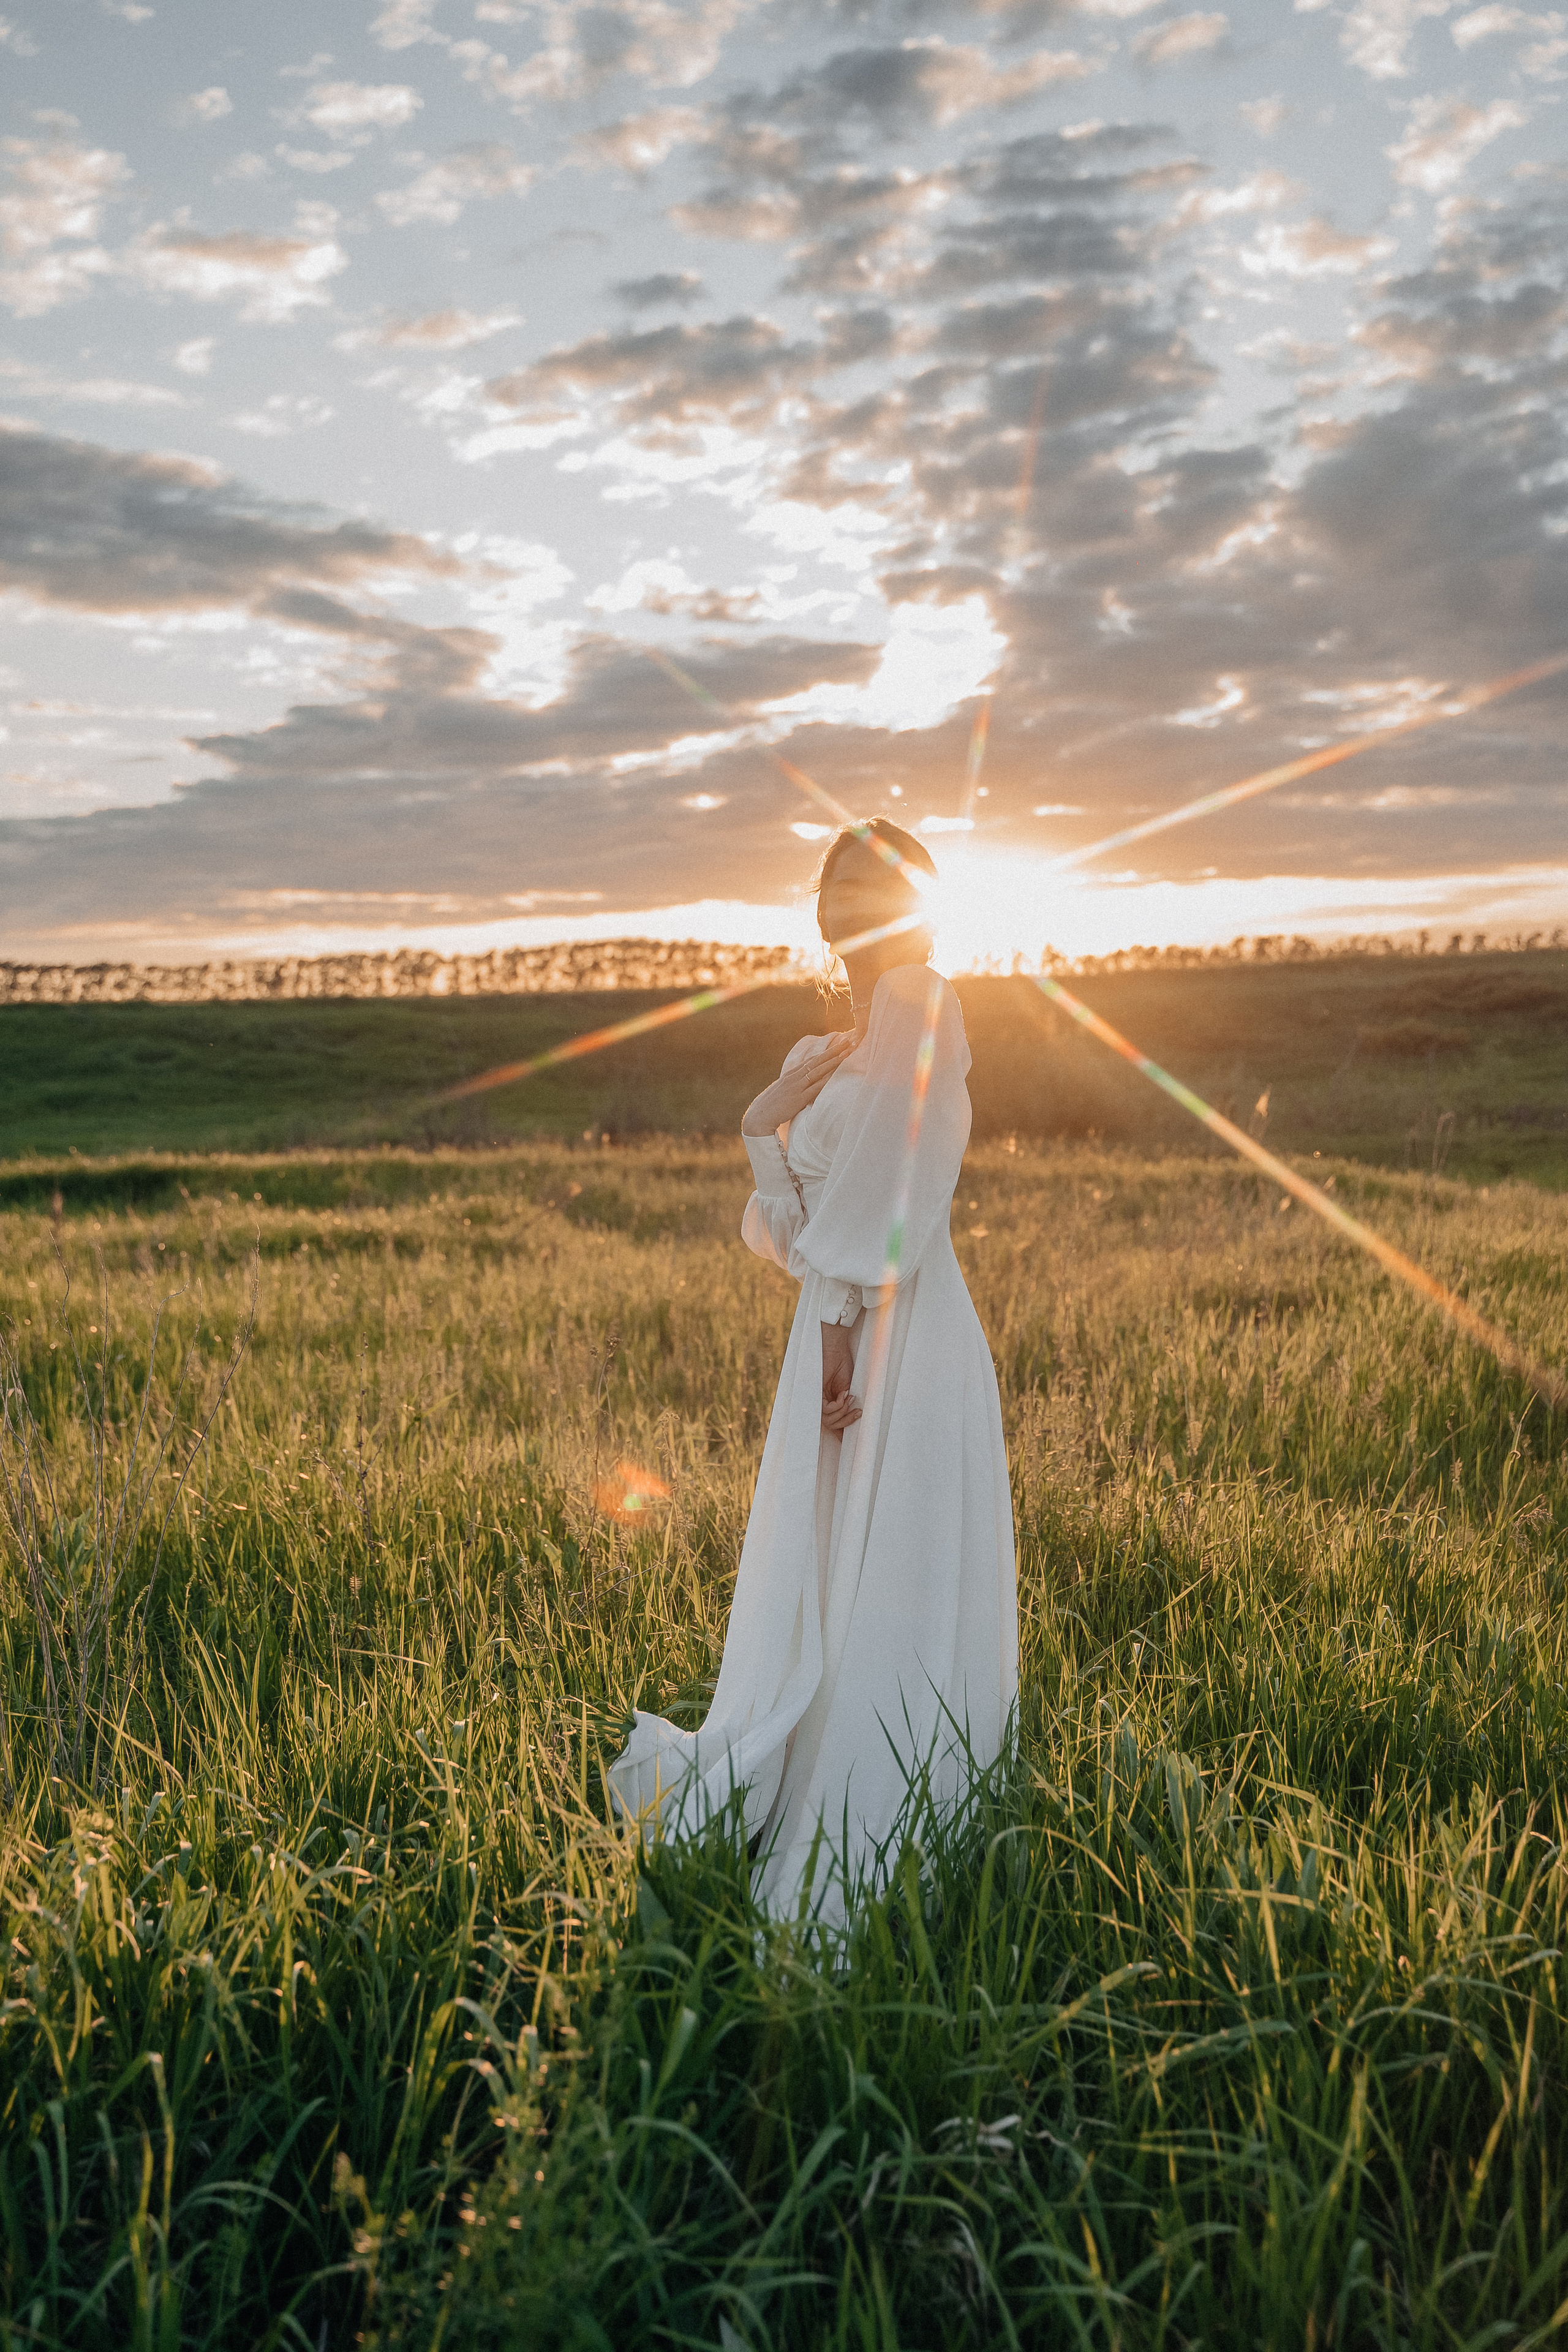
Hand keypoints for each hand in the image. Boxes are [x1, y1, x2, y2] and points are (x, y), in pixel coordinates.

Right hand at [741, 1031, 855, 1135]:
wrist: (759, 1116)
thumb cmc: (772, 1105)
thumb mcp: (784, 1090)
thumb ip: (795, 1085)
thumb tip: (805, 1083)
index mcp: (791, 1074)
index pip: (812, 1059)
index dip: (826, 1052)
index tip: (838, 1044)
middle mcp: (794, 1076)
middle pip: (817, 1060)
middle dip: (833, 1051)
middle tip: (847, 1041)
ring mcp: (796, 1086)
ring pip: (817, 1070)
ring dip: (833, 1061)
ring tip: (846, 1053)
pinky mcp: (798, 1098)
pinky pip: (815, 1087)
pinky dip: (826, 1080)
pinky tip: (835, 1074)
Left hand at [820, 1320, 861, 1432]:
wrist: (835, 1348)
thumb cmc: (842, 1364)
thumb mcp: (849, 1388)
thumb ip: (848, 1404)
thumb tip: (855, 1419)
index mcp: (828, 1401)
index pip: (832, 1423)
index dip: (840, 1433)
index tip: (850, 1442)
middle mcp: (819, 1402)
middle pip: (830, 1425)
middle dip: (846, 1422)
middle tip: (858, 1412)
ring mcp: (815, 1399)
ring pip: (827, 1420)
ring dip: (842, 1412)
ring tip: (850, 1398)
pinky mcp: (814, 1394)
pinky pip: (825, 1410)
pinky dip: (837, 1405)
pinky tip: (843, 1394)